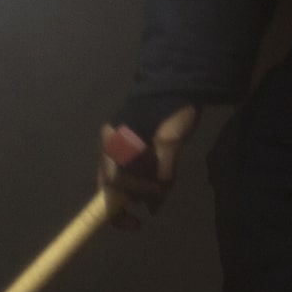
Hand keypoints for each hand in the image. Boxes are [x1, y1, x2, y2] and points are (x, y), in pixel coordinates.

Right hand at [98, 105, 197, 229]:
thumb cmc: (174, 108)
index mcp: (114, 142)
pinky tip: (158, 186)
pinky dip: (144, 181)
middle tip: (151, 209)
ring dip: (139, 190)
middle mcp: (111, 145)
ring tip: (157, 197)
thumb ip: (164, 169)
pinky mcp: (133, 144)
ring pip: (123, 178)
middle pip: (113, 182)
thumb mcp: (171, 139)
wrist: (180, 82)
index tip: (147, 209)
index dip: (127, 199)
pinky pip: (132, 169)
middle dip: (130, 199)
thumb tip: (157, 200)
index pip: (114, 180)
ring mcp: (120, 144)